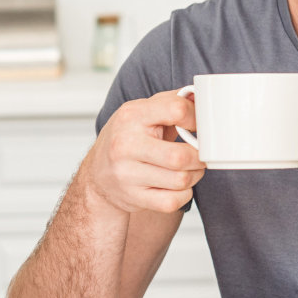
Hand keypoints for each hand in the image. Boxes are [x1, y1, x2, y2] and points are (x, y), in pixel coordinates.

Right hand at [85, 90, 204, 213]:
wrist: (97, 175)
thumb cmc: (127, 139)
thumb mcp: (142, 112)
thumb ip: (172, 101)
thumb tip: (200, 96)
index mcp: (132, 116)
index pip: (176, 110)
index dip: (196, 118)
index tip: (198, 126)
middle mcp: (126, 144)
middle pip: (181, 156)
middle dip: (200, 157)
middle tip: (199, 154)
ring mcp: (127, 174)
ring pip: (181, 180)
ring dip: (194, 175)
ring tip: (189, 169)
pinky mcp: (132, 197)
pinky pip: (173, 201)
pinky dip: (183, 195)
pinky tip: (176, 186)